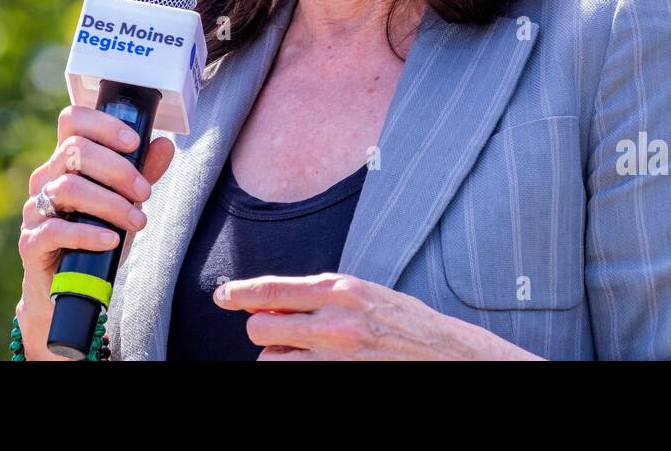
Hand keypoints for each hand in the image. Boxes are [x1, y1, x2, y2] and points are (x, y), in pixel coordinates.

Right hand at [15, 105, 175, 359]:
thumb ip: (142, 172)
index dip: (102, 124)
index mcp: (65, 161)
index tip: (134, 142)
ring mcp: (35, 209)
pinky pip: (56, 230)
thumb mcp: (124, 201)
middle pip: (74, 151)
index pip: (73, 121)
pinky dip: (88, 234)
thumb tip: (164, 143)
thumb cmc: (95, 236)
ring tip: (138, 221)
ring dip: (110, 203)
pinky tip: (111, 240)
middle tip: (145, 192)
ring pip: (67, 188)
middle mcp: (46, 178)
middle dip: (118, 169)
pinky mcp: (31, 242)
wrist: (66, 287)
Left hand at [213, 272, 544, 359]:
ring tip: (308, 355)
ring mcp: (336, 357)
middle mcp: (335, 321)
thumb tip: (273, 303)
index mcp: (341, 289)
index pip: (272, 289)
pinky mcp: (338, 381)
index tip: (221, 297)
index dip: (238, 293)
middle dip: (265, 332)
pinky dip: (296, 372)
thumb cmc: (405, 323)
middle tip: (284, 335)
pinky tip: (315, 365)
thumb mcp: (366, 294)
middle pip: (261, 329)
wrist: (449, 356)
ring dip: (281, 360)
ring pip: (272, 362)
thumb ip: (323, 295)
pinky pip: (293, 379)